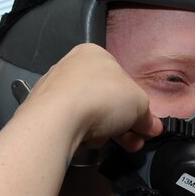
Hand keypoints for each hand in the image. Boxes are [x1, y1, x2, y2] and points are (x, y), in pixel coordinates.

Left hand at [18, 43, 161, 151]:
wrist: (57, 119)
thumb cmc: (101, 98)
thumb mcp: (140, 104)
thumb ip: (148, 116)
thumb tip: (152, 127)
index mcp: (95, 54)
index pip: (123, 81)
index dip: (137, 106)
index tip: (143, 125)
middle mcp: (72, 66)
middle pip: (107, 99)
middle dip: (123, 123)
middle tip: (133, 139)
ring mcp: (54, 87)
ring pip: (90, 113)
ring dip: (105, 130)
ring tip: (111, 142)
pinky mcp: (42, 110)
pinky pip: (71, 123)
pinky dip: (82, 133)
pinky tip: (87, 140)